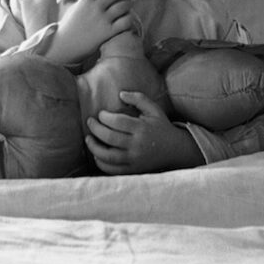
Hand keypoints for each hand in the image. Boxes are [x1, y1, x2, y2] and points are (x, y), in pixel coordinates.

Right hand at [45, 0, 132, 64]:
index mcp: (85, 0)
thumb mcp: (73, 8)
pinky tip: (126, 18)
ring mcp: (102, 21)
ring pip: (123, 6)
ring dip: (127, 3)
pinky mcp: (107, 33)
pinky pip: (125, 22)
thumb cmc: (68, 26)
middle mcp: (94, 9)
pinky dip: (129, 18)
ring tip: (127, 4)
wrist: (65, 46)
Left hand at [85, 91, 203, 174]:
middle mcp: (137, 144)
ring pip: (108, 156)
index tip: (100, 114)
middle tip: (90, 122)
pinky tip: (97, 155)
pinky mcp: (133, 170)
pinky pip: (113, 169)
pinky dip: (101, 163)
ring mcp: (134, 159)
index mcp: (142, 128)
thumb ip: (138, 98)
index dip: (105, 117)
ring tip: (88, 139)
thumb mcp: (154, 109)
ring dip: (94, 147)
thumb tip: (121, 94)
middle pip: (110, 137)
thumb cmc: (161, 127)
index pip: (118, 122)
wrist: (175, 150)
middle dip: (96, 129)